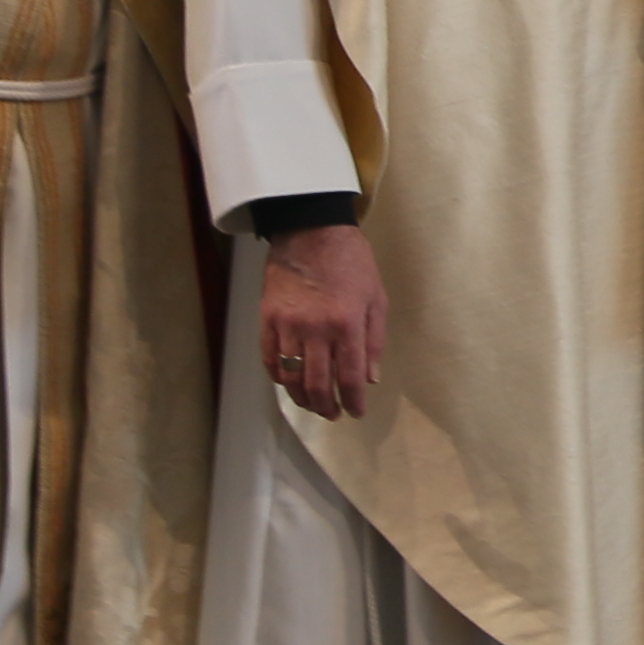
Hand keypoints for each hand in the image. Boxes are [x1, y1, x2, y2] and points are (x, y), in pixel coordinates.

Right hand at [258, 221, 386, 419]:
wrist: (311, 230)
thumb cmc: (352, 263)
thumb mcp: (376, 298)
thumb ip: (375, 341)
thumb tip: (370, 378)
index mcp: (347, 324)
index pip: (349, 377)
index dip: (353, 401)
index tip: (356, 412)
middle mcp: (316, 329)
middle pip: (317, 384)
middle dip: (326, 406)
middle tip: (332, 414)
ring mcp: (287, 325)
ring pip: (290, 377)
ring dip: (302, 398)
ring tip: (312, 404)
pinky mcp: (267, 318)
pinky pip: (270, 358)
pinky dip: (278, 377)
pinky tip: (289, 383)